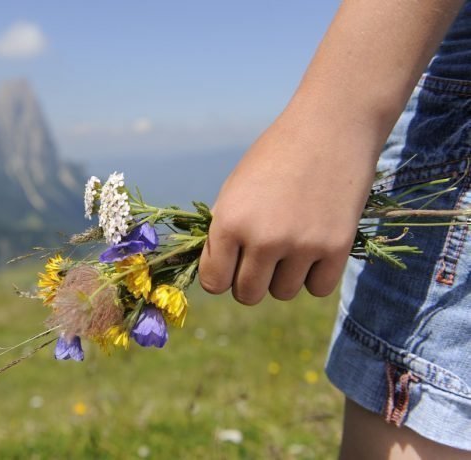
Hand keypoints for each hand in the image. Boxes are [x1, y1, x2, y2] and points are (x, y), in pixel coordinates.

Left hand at [198, 108, 377, 304]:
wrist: (330, 127)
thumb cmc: (275, 156)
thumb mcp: (235, 188)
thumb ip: (223, 232)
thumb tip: (215, 274)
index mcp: (230, 222)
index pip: (213, 283)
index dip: (220, 276)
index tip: (230, 266)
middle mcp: (263, 239)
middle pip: (247, 295)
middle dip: (250, 281)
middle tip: (261, 257)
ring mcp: (302, 246)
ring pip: (282, 293)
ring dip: (283, 277)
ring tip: (290, 244)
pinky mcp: (337, 248)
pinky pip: (317, 288)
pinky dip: (315, 275)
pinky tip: (314, 248)